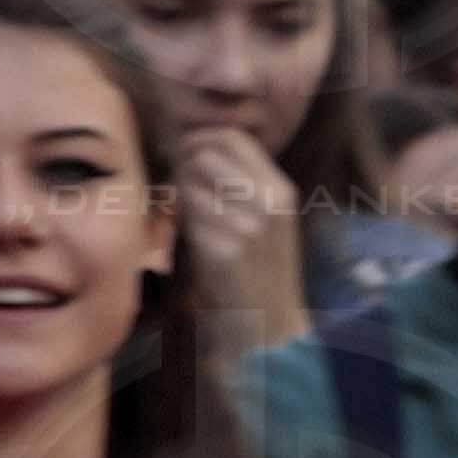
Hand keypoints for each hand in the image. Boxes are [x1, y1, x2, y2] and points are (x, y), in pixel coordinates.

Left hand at [176, 126, 307, 343]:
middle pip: (206, 154)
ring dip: (179, 193)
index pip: (232, 138)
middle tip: (177, 179)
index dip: (200, 137)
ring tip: (186, 209)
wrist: (271, 320)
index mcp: (280, 189)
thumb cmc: (264, 267)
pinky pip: (186, 218)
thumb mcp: (269, 217)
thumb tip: (197, 148)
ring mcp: (246, 227)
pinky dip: (181, 221)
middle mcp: (267, 203)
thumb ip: (245, 182)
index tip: (185, 151)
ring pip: (190, 185)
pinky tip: (191, 233)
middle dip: (183, 163)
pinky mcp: (223, 250)